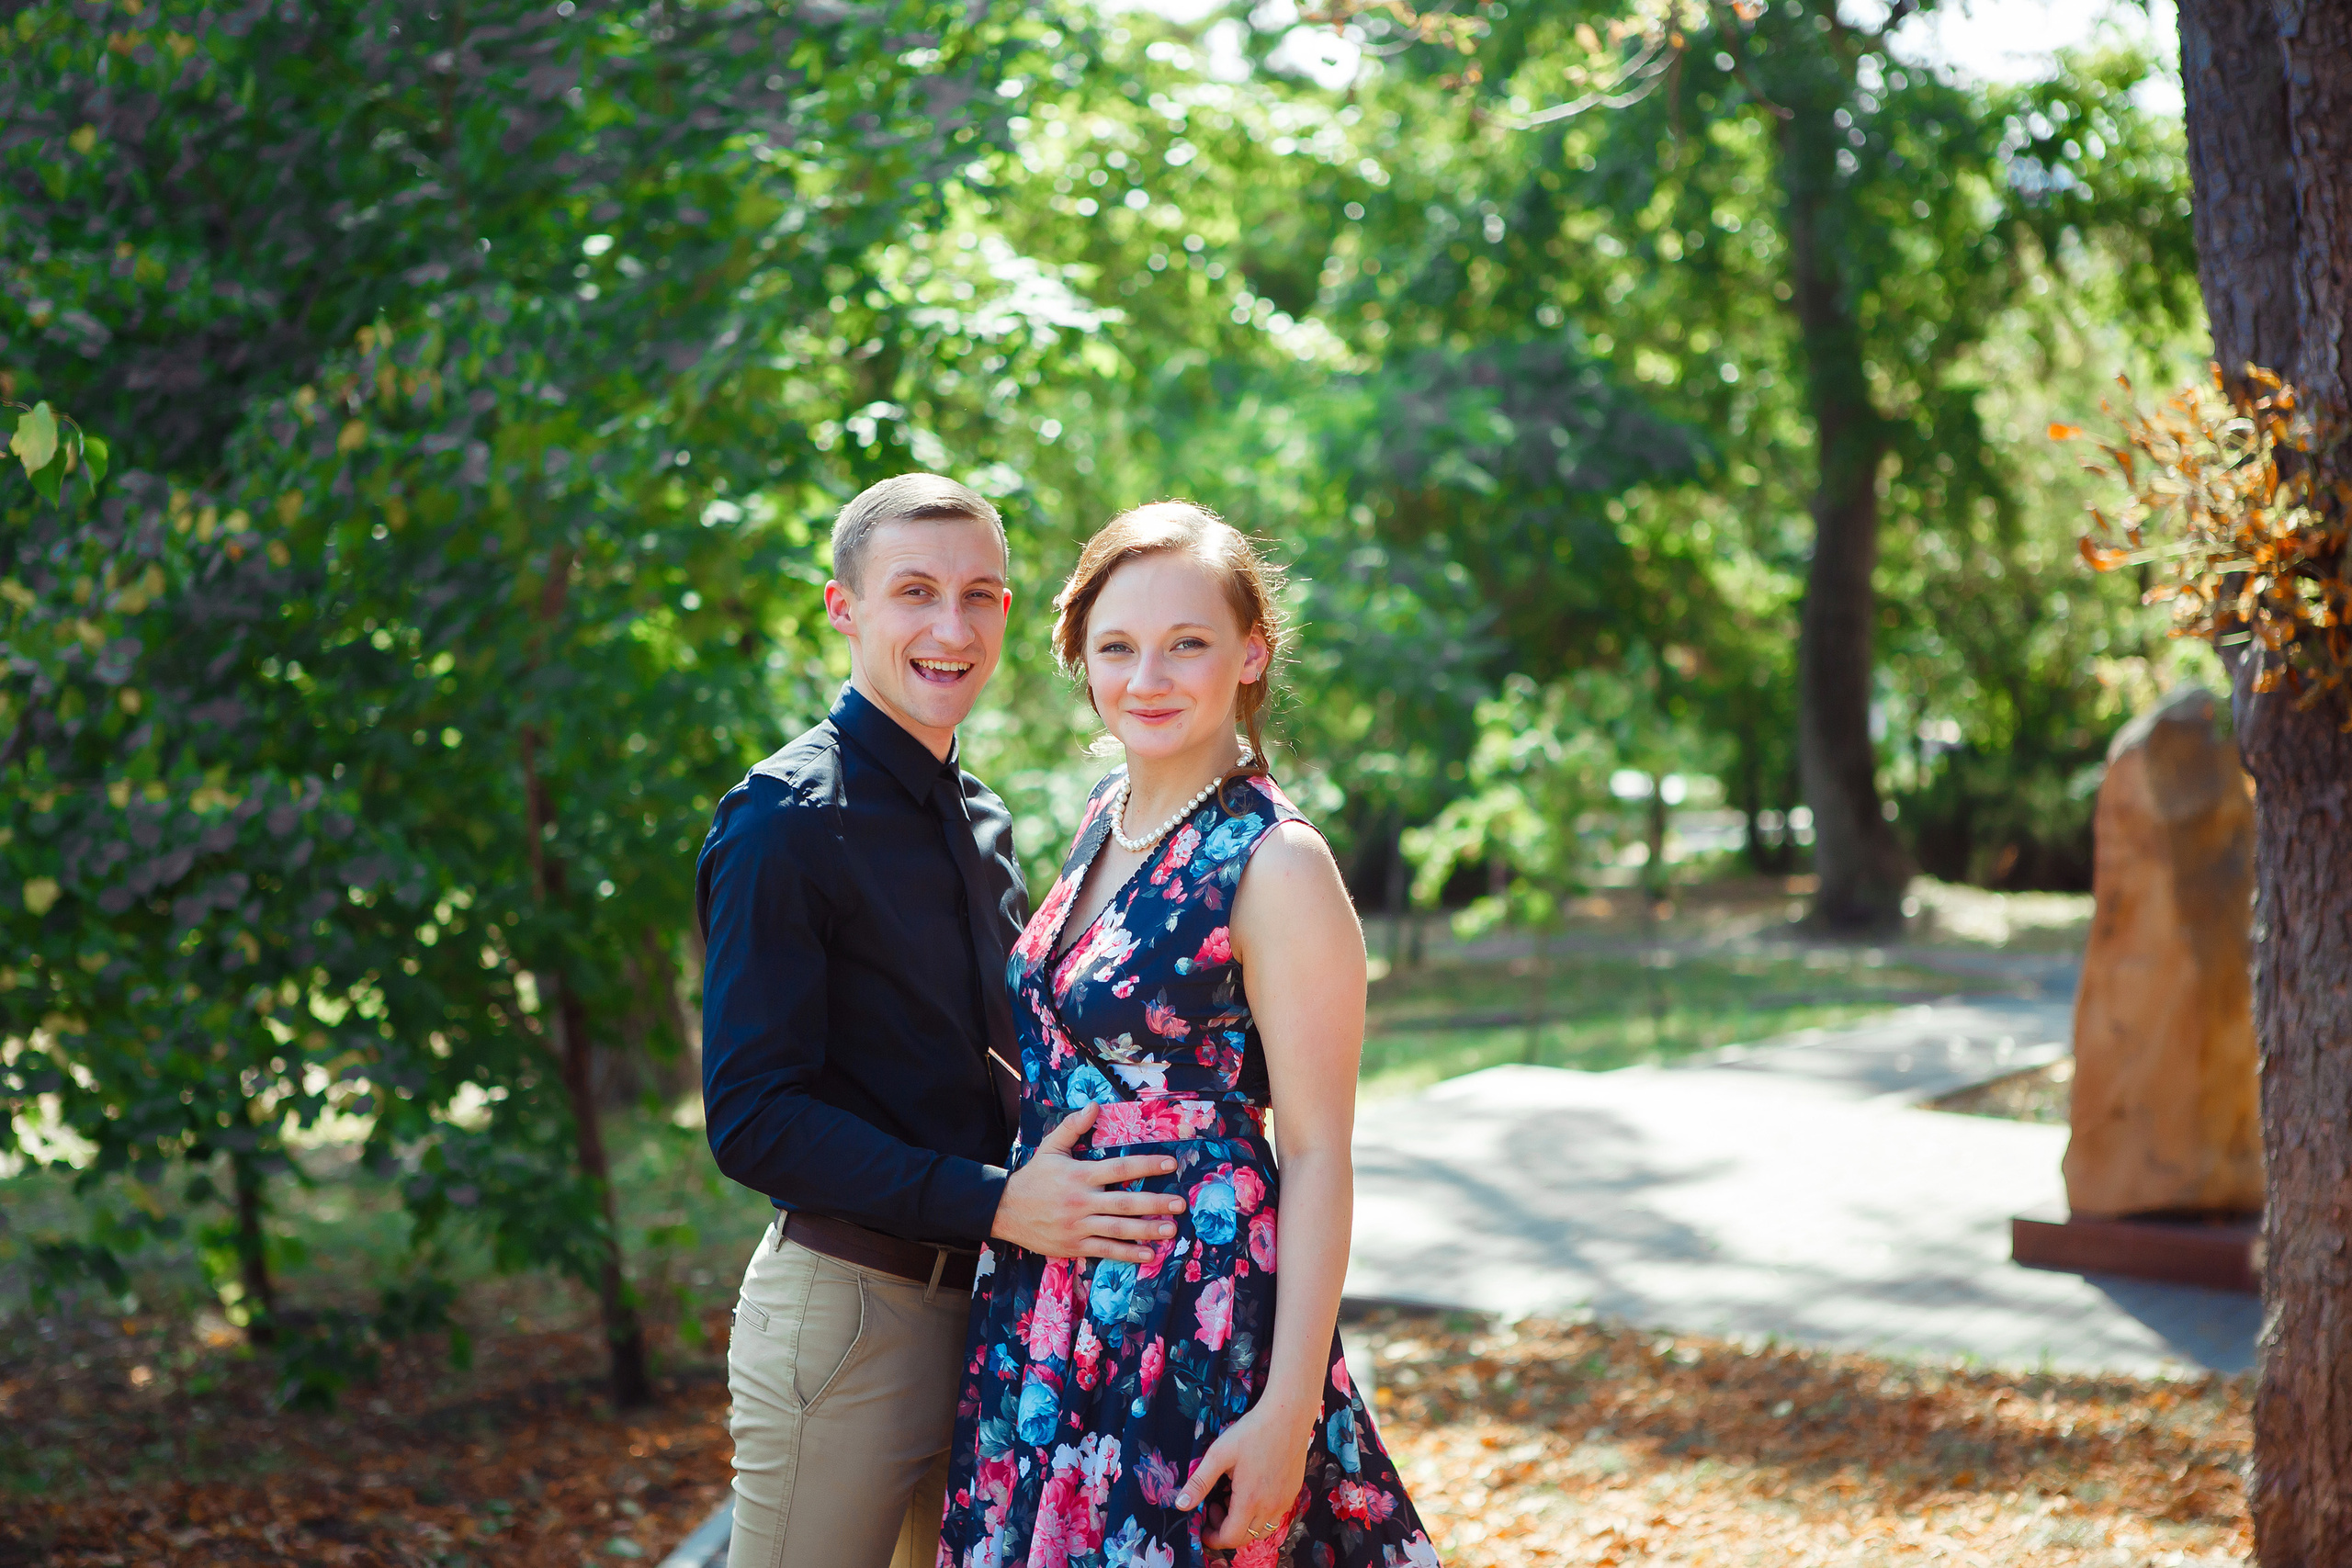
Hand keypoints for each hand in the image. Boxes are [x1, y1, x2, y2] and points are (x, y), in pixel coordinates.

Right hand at [989, 1103, 1187, 1262]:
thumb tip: (1094, 1106)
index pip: (1120, 1169)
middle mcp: (1082, 1201)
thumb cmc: (1033, 1178)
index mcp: (1080, 1175)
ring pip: (1119, 1229)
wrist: (1004, 1209)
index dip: (1147, 1166)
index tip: (1170, 1163)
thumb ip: (1073, 1127)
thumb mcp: (1050, 1148)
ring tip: (1171, 1230)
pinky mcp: (1074, 1245)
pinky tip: (1147, 1254)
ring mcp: (1078, 1225)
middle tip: (1180, 1203)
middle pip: (1125, 1203)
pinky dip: (1127, 1253)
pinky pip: (1105, 1250)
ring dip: (1147, 1230)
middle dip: (1155, 1203)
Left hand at [1176, 1398, 1315, 1551]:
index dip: (1213, 1537)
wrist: (1288, 1416)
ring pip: (1262, 1530)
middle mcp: (1270, 1506)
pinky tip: (1252, 1491)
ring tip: (1232, 1500)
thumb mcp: (1219, 1454)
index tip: (1203, 1526)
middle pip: (1245, 1537)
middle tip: (1214, 1507)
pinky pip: (1275, 1516)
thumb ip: (1200, 1482)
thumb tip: (1181, 1505)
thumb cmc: (1252, 1432)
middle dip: (1225, 1530)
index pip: (1230, 1537)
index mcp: (1249, 1500)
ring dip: (1244, 1524)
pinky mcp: (1292, 1492)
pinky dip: (1260, 1515)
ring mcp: (1284, 1501)